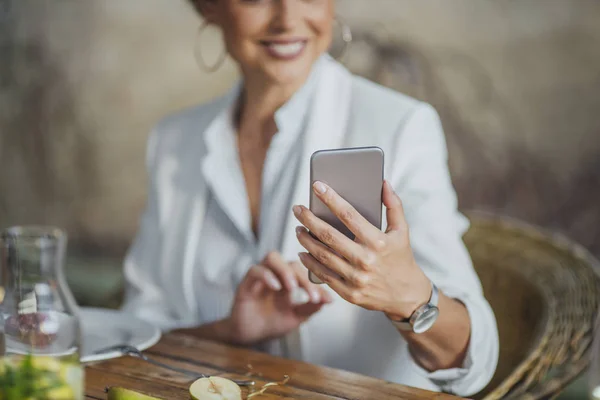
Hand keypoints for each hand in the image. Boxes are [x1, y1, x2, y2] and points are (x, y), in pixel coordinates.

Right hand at [227, 252, 332, 345]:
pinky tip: (276, 287)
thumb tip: (330, 299)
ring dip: (284, 270)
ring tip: (292, 288)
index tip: (323, 298)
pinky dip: (266, 275)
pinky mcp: (246, 283)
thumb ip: (311, 307)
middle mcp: (276, 274)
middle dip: (303, 278)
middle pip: (291, 262)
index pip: (305, 271)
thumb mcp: (296, 316)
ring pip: (272, 257)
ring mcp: (261, 276)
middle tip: (311, 295)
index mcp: (290, 279)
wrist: (251, 336)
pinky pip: (255, 270)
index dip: (315, 282)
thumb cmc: (273, 323)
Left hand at [293, 180, 430, 320]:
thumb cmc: (401, 258)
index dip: (331, 199)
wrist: (407, 295)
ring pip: (322, 255)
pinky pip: (324, 275)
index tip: (317, 186)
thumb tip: (384, 183)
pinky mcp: (349, 293)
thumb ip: (394, 206)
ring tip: (298, 229)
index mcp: (378, 242)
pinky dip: (309, 263)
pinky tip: (302, 252)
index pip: (349, 215)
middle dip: (309, 219)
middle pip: (329, 235)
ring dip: (306, 240)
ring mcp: (356, 278)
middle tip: (298, 209)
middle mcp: (365, 260)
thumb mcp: (402, 231)